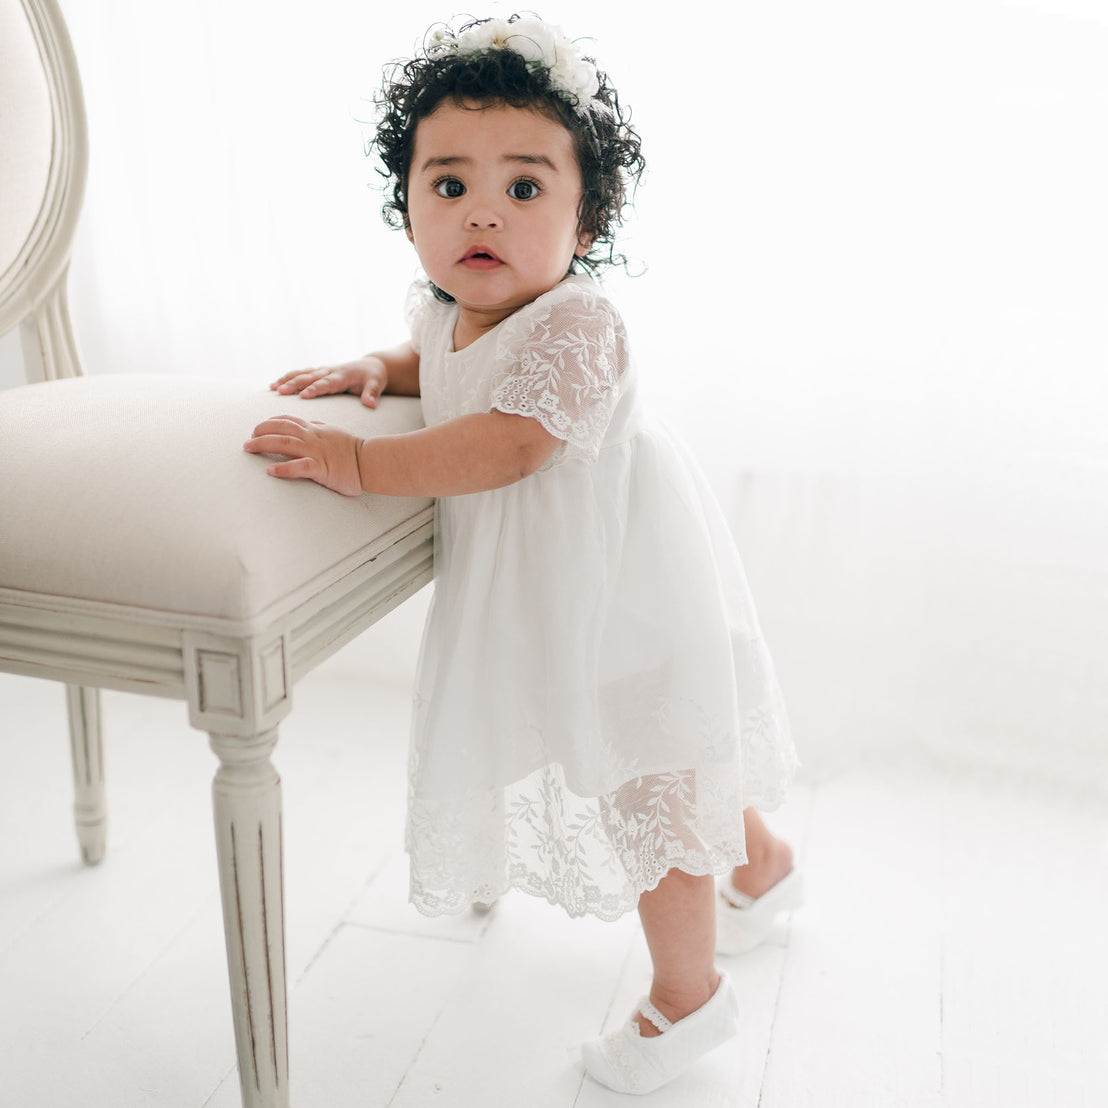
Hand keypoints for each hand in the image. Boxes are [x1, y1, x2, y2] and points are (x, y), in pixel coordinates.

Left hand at [244, 415, 363, 495]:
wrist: (371, 461)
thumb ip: (321, 428)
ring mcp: (315, 452)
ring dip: (263, 444)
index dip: (271, 422)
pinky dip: (282, 468)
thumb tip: (311, 424)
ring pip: (284, 443)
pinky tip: (270, 471)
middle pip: (280, 428)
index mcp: (315, 429)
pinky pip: (298, 466)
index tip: (259, 427)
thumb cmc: (354, 450)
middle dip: (260, 431)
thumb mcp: (335, 433)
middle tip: (248, 440)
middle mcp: (312, 437)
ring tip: (249, 448)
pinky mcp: (321, 468)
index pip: (288, 420)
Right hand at [270, 357, 386, 406]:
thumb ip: (372, 394)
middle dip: (295, 384)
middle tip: (280, 391)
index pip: (327, 383)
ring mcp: (323, 370)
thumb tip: (370, 404)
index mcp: (342, 376)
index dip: (315, 389)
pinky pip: (301, 374)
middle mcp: (330, 371)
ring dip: (287, 379)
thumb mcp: (376, 384)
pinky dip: (288, 377)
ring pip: (302, 374)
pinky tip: (274, 385)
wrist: (371, 366)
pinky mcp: (319, 372)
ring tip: (273, 387)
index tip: (304, 395)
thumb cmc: (373, 377)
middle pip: (310, 377)